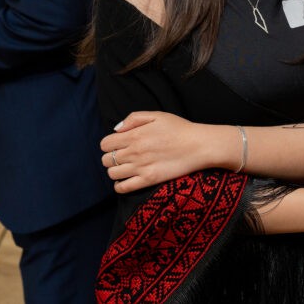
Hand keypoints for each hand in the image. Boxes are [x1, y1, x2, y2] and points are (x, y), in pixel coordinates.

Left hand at [100, 111, 223, 192]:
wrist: (198, 145)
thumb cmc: (179, 128)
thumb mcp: (157, 115)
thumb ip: (133, 118)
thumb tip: (116, 129)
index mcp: (134, 135)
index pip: (105, 144)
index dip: (109, 144)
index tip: (118, 145)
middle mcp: (134, 152)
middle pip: (106, 160)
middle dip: (111, 157)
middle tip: (122, 156)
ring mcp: (141, 167)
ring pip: (112, 174)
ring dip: (115, 171)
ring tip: (126, 168)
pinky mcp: (149, 180)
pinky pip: (123, 188)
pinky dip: (120, 186)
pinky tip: (127, 180)